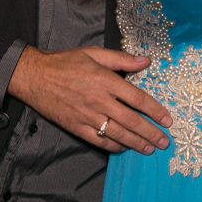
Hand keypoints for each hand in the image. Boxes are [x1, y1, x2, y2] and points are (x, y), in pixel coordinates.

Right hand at [7, 45, 171, 155]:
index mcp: (105, 80)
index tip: (167, 120)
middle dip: (150, 132)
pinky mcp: (75, 126)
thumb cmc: (64, 62)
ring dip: (136, 143)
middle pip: (131, 120)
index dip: (155, 110)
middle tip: (164, 142)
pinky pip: (98, 140)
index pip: (137, 98)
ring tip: (149, 149)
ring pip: (117, 133)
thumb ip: (122, 59)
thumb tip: (146, 60)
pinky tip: (124, 148)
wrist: (34, 75)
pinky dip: (113, 146)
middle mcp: (99, 100)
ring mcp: (87, 115)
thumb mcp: (94, 53)